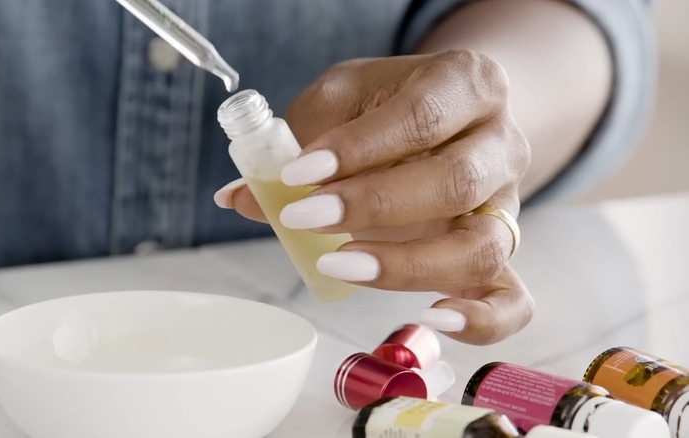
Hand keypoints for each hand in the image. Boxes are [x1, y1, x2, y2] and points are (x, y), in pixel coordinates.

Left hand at [215, 51, 533, 344]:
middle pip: (456, 182)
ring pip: (481, 246)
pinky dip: (481, 320)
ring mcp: (507, 204)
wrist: (449, 116)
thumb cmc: (388, 105)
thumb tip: (239, 196)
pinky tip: (432, 320)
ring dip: (406, 265)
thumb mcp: (341, 100)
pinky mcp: (501, 252)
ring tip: (338, 264)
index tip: (298, 174)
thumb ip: (296, 141)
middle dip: (373, 205)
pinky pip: (513, 298)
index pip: (421, 116)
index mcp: (469, 83)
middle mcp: (501, 143)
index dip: (358, 150)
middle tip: (304, 217)